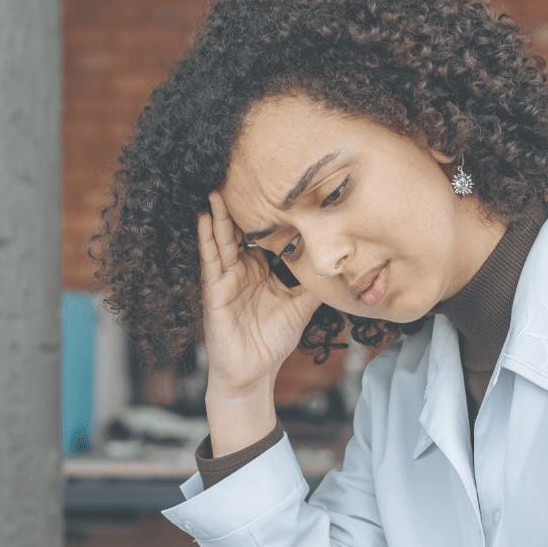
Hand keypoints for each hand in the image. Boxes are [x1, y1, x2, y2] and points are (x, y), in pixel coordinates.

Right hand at [199, 192, 320, 454]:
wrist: (254, 373)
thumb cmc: (273, 341)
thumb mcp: (302, 305)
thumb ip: (315, 282)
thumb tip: (342, 264)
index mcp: (260, 270)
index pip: (263, 234)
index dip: (268, 213)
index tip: (274, 186)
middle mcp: (241, 270)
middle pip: (239, 231)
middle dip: (239, 205)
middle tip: (241, 173)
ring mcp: (226, 279)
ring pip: (222, 239)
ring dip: (219, 214)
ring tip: (216, 186)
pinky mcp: (215, 291)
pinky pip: (210, 260)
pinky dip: (207, 238)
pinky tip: (205, 218)